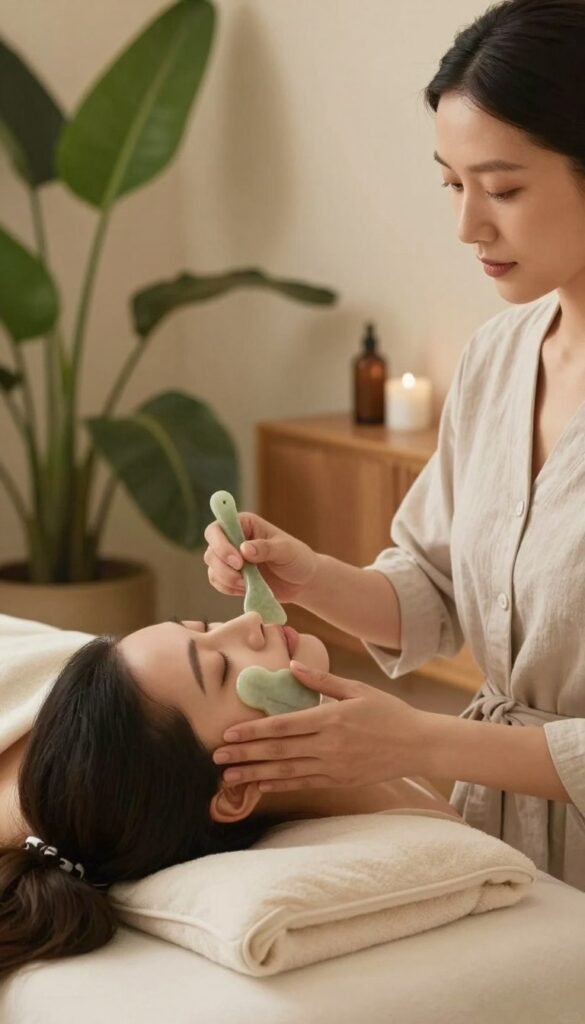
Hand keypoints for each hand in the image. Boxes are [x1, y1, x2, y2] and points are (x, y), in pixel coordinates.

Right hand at [203, 511, 317, 603]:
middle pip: (211, 551)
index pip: (218, 528)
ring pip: (212, 568)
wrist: (302, 582)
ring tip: (248, 585)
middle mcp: (233, 539)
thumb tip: (244, 549)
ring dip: (227, 580)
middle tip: (243, 578)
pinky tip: (247, 589)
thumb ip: (266, 548)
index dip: (221, 544)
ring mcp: (230, 558)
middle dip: (223, 567)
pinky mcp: (232, 576)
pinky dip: (229, 588)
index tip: (238, 561)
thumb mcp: (286, 550)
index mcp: (245, 524)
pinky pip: (218, 583)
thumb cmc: (298, 558)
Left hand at [211, 662, 429, 791]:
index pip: (284, 726)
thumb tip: (292, 664)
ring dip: (255, 774)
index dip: (254, 731)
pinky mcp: (339, 781)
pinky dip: (279, 785)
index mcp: (331, 718)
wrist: (417, 744)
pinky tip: (260, 786)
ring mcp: (333, 766)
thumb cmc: (388, 712)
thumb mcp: (357, 689)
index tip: (229, 732)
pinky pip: (303, 784)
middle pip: (278, 751)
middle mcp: (329, 745)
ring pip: (286, 772)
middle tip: (216, 756)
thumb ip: (322, 680)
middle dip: (244, 754)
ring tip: (228, 777)